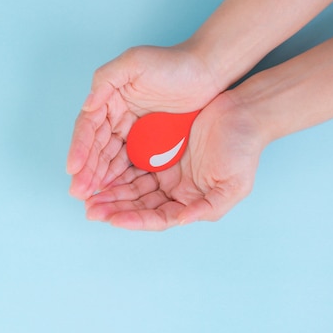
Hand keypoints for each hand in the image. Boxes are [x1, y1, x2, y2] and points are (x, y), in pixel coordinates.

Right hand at [66, 45, 219, 199]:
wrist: (207, 71)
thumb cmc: (173, 62)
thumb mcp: (134, 61)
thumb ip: (105, 79)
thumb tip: (87, 105)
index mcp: (109, 101)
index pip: (88, 128)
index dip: (79, 148)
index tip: (73, 168)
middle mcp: (116, 118)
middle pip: (96, 149)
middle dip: (86, 171)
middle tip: (78, 191)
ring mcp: (132, 134)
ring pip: (110, 161)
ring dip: (99, 179)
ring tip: (90, 198)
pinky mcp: (150, 146)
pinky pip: (131, 166)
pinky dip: (120, 179)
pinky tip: (111, 193)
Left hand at [84, 93, 265, 230]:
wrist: (244, 112)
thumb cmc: (243, 150)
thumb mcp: (232, 186)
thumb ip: (207, 208)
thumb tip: (181, 220)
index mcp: (189, 203)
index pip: (156, 218)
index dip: (134, 220)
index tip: (113, 218)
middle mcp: (174, 192)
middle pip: (138, 205)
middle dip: (114, 208)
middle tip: (90, 210)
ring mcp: (165, 172)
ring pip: (131, 187)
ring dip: (111, 192)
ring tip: (88, 196)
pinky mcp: (157, 151)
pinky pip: (131, 164)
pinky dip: (116, 171)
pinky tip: (100, 174)